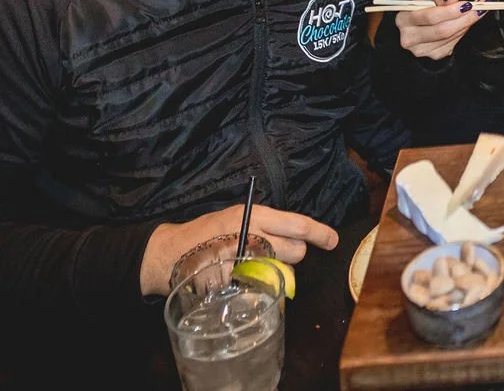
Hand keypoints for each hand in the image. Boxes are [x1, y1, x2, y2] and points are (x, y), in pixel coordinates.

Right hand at [139, 203, 338, 295]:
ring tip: (254, 266)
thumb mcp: (235, 217)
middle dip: (294, 255)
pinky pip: (262, 288)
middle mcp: (253, 236)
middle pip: (296, 251)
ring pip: (282, 271)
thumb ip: (264, 226)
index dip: (319, 233)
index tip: (332, 240)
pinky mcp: (235, 283)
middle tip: (276, 254)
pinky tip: (243, 280)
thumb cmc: (205, 233)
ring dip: (276, 272)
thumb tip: (294, 237)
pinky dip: (258, 286)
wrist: (170, 253)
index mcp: (255, 215)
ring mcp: (245, 262)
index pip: (297, 223)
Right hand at [394, 0, 481, 60]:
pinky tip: (465, 23)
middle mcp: (408, 38)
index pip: (430, 17)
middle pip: (441, 30)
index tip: (468, 4)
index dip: (450, 11)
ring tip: (475, 12)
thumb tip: (452, 0)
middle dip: (464, 19)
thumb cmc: (427, 3)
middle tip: (479, 9)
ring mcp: (420, 50)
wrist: (424, 17)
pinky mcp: (432, 56)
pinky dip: (461, 33)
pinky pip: (451, 45)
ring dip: (466, 25)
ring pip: (449, 38)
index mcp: (403, 19)